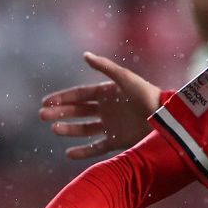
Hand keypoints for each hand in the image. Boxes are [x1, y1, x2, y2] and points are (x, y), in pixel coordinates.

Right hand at [38, 53, 160, 160]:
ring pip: (85, 129)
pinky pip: (97, 147)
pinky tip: (69, 153)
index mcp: (107, 93)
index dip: (62, 98)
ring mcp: (112, 126)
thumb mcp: (125, 78)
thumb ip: (105, 68)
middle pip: (79, 111)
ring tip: (54, 129)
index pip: (79, 95)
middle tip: (43, 116)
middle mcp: (107, 110)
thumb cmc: (147, 95)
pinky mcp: (118, 142)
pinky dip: (83, 151)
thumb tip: (84, 55)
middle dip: (60, 112)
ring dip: (69, 129)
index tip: (46, 102)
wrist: (165, 118)